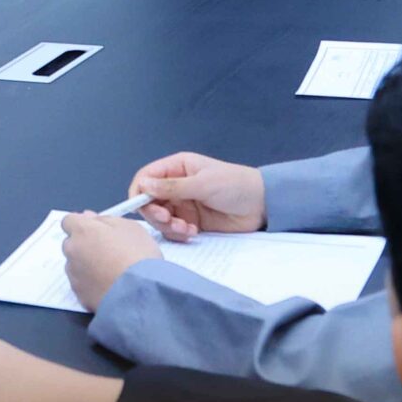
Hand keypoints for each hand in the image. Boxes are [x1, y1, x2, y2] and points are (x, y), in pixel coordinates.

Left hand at [60, 211, 158, 310]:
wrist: (142, 292)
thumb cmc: (139, 257)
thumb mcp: (131, 227)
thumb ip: (106, 219)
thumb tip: (93, 218)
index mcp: (83, 230)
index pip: (69, 220)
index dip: (83, 224)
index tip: (94, 229)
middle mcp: (73, 251)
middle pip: (71, 243)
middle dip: (84, 245)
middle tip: (106, 251)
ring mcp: (73, 274)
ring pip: (75, 265)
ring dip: (86, 265)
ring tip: (110, 271)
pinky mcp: (78, 294)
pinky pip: (81, 284)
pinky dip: (90, 284)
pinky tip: (108, 285)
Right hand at [129, 152, 266, 240]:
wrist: (262, 205)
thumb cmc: (234, 185)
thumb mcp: (203, 183)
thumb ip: (172, 187)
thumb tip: (143, 186)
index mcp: (176, 168)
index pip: (146, 177)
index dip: (139, 191)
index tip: (140, 206)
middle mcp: (175, 186)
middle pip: (149, 201)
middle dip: (154, 213)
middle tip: (167, 220)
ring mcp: (183, 205)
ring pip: (160, 218)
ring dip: (168, 226)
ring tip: (187, 229)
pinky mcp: (191, 222)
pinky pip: (174, 230)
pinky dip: (179, 233)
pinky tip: (194, 232)